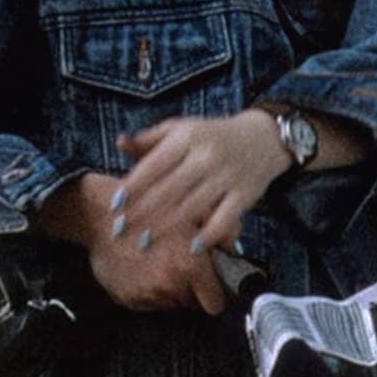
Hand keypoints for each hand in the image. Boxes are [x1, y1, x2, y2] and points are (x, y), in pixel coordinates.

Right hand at [38, 171, 228, 313]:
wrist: (100, 213)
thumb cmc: (148, 206)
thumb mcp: (192, 209)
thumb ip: (222, 229)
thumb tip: (235, 248)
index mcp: (190, 266)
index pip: (215, 304)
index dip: (213, 292)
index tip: (207, 283)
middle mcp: (169, 285)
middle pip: (191, 303)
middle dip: (189, 287)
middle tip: (177, 263)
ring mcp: (146, 294)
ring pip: (168, 302)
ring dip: (166, 287)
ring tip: (155, 260)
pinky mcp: (126, 298)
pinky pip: (145, 301)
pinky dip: (144, 288)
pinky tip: (138, 265)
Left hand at [115, 110, 290, 256]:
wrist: (262, 138)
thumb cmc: (210, 136)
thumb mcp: (180, 129)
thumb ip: (149, 139)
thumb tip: (119, 142)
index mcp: (186, 137)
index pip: (153, 165)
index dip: (133, 186)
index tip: (114, 205)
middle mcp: (206, 155)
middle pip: (169, 189)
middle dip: (142, 212)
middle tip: (121, 230)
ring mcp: (226, 175)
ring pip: (192, 206)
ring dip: (165, 227)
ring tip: (144, 242)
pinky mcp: (245, 194)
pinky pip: (225, 218)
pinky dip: (209, 234)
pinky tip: (191, 247)